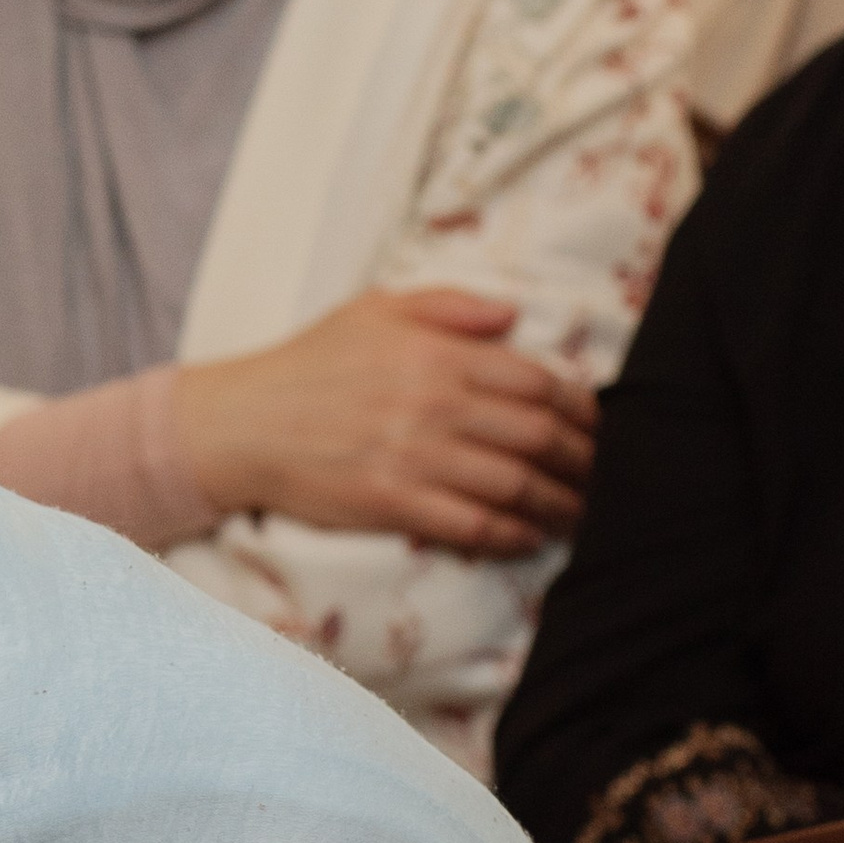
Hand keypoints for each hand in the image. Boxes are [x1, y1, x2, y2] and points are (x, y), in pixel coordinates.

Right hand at [173, 287, 597, 555]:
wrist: (240, 423)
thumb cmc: (308, 364)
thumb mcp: (373, 310)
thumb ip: (448, 306)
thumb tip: (512, 316)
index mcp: (438, 353)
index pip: (538, 382)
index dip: (583, 409)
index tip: (599, 427)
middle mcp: (435, 403)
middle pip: (539, 436)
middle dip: (584, 460)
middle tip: (603, 475)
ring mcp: (415, 456)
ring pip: (516, 483)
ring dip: (561, 503)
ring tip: (582, 514)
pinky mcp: (393, 502)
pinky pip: (473, 523)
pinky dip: (512, 533)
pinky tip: (531, 536)